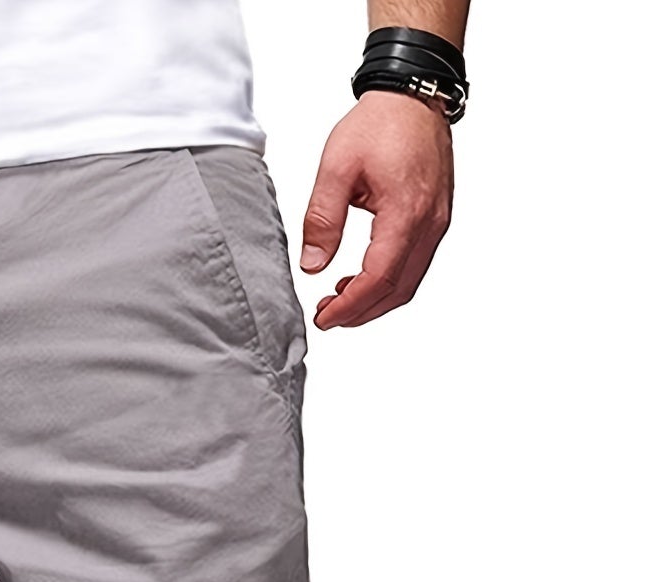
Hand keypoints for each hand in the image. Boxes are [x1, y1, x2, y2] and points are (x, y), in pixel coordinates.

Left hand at [300, 90, 453, 329]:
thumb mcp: (336, 167)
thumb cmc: (380, 122)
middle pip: (397, 291)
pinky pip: (415, 264)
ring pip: (409, 282)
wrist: (414, 94)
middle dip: (361, 311)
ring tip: (339, 298)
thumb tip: (311, 265)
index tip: (324, 318)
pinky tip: (362, 276)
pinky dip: (388, 280)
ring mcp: (438, 222)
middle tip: (328, 315)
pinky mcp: (437, 218)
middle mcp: (430, 223)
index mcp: (406, 212)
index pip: (378, 278)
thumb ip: (322, 219)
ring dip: (375, 299)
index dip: (349, 306)